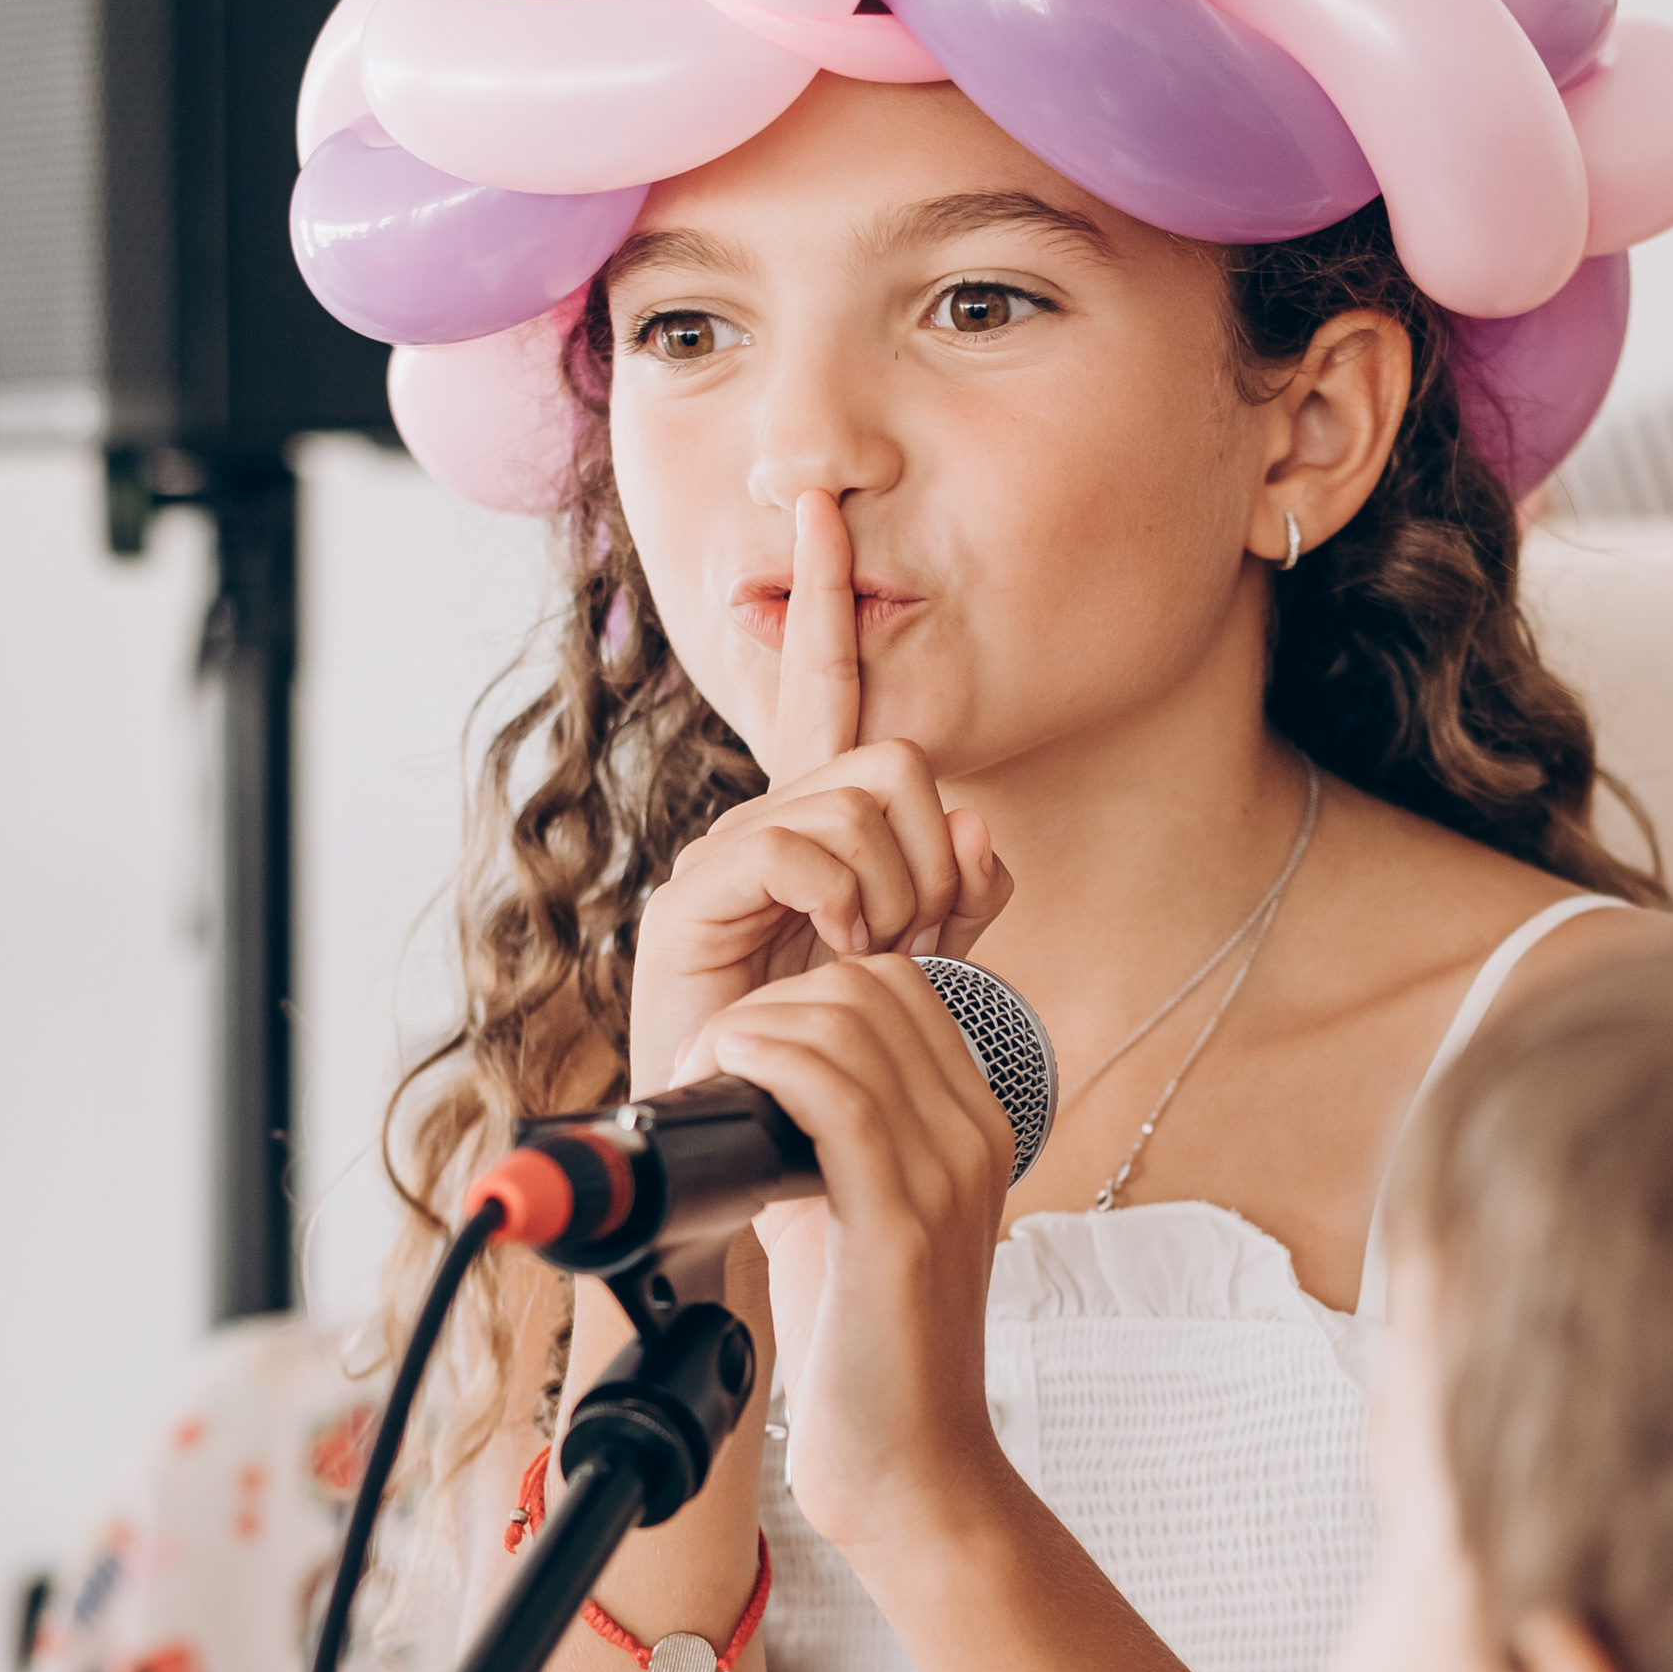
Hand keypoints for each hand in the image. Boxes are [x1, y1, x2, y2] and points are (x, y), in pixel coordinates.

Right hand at [627, 491, 1009, 1093]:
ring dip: (892, 895)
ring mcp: (725, 863)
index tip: (826, 513)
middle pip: (889, 761)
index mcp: (816, 834)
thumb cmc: (836, 1073)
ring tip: (866, 964)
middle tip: (908, 942)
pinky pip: (800, 850)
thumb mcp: (930, 979)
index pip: (827, 698)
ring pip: (855, 806)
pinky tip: (833, 956)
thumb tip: (981, 829)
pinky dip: (842, 904)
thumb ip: (963, 902)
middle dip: (927, 859)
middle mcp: (765, 831)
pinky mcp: (691, 901)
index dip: (825, 605)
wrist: (759, 1158)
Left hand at [686, 955, 1016, 1565]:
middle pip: (869, 986)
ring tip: (704, 1083)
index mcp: (972, 1125)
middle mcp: (973, 1135)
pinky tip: (727, 1087)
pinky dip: (767, 1066)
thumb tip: (745, 1086)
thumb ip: (821, 1143)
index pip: (897, 986)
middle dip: (768, 1003)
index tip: (739, 1049)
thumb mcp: (854, 1215)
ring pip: (847, 1024)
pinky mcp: (901, 1224)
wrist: (912, 1466)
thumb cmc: (871, 1349)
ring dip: (751, 1032)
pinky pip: (838, 1095)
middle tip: (707, 1067)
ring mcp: (945, 1175)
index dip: (802, 993)